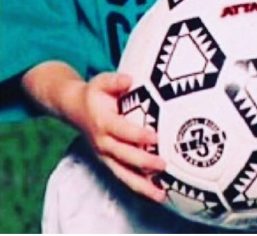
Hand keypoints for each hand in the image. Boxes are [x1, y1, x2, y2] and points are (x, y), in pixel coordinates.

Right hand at [77, 72, 165, 201]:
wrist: (73, 108)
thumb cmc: (93, 93)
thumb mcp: (100, 81)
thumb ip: (115, 81)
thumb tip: (129, 79)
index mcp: (102, 122)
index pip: (122, 131)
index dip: (137, 135)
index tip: (155, 137)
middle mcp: (102, 142)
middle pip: (124, 156)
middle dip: (144, 162)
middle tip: (163, 165)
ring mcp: (104, 155)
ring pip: (123, 174)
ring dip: (141, 186)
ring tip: (161, 195)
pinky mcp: (107, 162)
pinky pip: (123, 177)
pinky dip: (138, 187)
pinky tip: (155, 193)